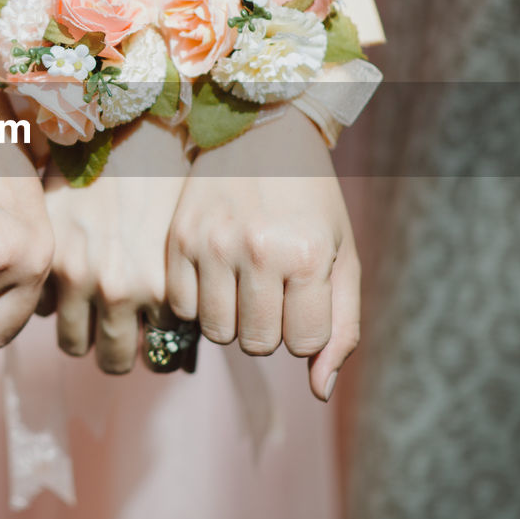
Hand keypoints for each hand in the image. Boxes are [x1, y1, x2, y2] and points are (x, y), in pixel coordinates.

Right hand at [42, 119, 189, 373]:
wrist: (122, 118)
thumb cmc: (163, 174)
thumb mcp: (178, 240)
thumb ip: (170, 291)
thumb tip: (164, 340)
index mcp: (160, 287)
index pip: (158, 356)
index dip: (156, 345)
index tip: (153, 333)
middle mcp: (118, 289)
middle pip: (113, 360)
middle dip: (118, 348)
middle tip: (120, 330)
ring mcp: (75, 275)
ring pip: (73, 343)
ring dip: (82, 330)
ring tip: (90, 308)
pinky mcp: (43, 256)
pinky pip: (43, 306)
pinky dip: (52, 299)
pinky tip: (66, 275)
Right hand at [167, 108, 359, 400]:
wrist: (260, 129)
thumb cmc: (311, 198)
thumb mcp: (342, 255)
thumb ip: (341, 325)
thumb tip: (318, 389)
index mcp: (308, 255)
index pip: (302, 343)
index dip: (305, 329)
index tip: (303, 296)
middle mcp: (258, 251)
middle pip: (257, 342)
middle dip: (269, 326)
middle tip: (272, 288)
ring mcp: (212, 244)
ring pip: (217, 331)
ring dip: (232, 318)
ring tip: (243, 282)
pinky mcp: (177, 238)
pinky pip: (183, 307)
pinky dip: (199, 301)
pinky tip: (214, 273)